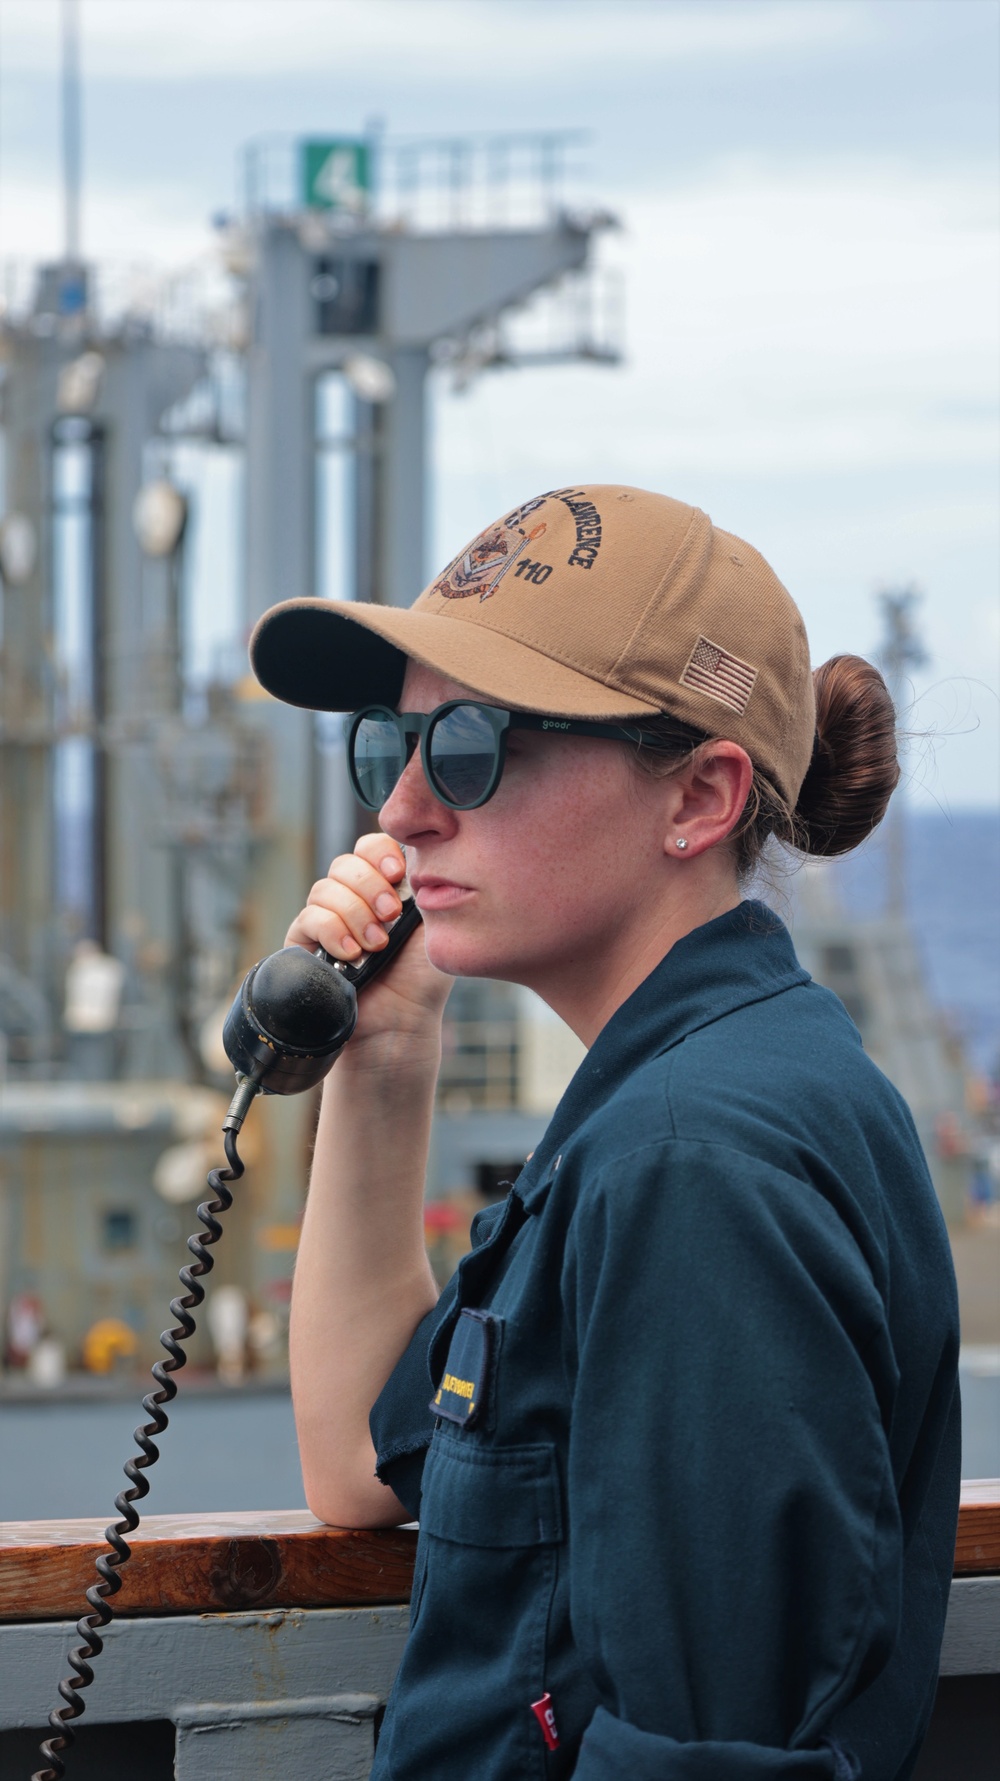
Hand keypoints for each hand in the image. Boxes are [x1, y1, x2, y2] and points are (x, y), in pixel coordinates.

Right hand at [285, 835, 450, 1067]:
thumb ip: (420, 882)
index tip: (398, 872)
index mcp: (385, 886)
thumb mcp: (432, 922)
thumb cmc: (421, 977)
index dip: (380, 852)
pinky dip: (333, 931)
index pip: (371, 846)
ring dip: (355, 914)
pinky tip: (353, 954)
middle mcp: (354, 898)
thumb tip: (407, 847)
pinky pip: (309, 917)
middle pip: (346, 862)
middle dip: (370, 885)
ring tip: (376, 946)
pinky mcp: (305, 944)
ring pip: (326, 888)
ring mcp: (327, 919)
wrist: (400, 1022)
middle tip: (391, 915)